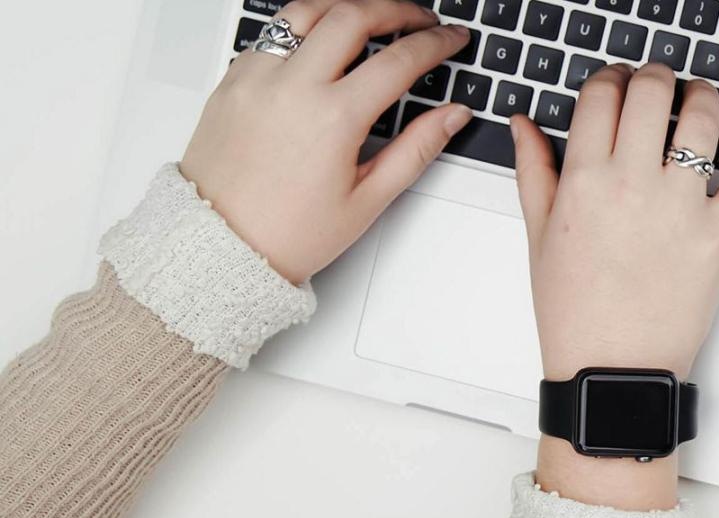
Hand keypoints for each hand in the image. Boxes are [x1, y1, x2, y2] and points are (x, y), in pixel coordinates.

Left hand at [181, 0, 473, 282]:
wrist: (218, 246)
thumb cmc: (287, 232)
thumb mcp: (368, 199)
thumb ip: (417, 148)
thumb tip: (452, 116)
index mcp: (332, 118)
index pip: (399, 60)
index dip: (435, 42)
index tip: (451, 39)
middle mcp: (291, 87)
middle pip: (352, 16)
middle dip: (396, 10)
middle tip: (420, 19)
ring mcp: (256, 78)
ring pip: (306, 11)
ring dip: (346, 7)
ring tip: (371, 16)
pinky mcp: (232, 80)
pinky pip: (272, 34)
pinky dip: (304, 28)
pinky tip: (321, 43)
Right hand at [513, 63, 718, 382]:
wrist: (614, 369)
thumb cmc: (576, 312)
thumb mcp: (539, 236)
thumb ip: (534, 170)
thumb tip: (525, 124)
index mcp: (584, 181)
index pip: (602, 96)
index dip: (611, 78)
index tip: (618, 82)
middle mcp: (633, 185)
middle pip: (652, 94)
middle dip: (656, 76)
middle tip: (659, 82)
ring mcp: (681, 208)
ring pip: (702, 121)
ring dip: (704, 96)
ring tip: (700, 97)